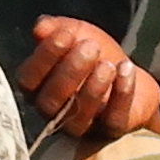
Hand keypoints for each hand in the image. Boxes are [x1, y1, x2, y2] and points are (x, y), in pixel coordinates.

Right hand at [20, 18, 159, 136]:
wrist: (130, 74)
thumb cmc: (95, 55)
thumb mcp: (77, 34)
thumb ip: (56, 28)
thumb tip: (40, 28)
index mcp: (38, 88)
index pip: (28, 80)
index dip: (45, 56)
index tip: (66, 34)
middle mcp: (54, 113)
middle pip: (51, 101)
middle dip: (70, 71)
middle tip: (91, 47)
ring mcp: (82, 126)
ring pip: (78, 117)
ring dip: (93, 88)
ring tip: (107, 64)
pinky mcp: (111, 131)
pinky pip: (113, 120)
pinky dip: (121, 94)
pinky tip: (126, 69)